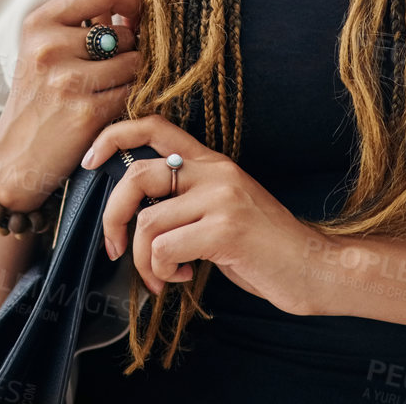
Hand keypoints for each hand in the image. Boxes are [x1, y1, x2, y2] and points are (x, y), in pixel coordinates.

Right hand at [0, 0, 143, 210]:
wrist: (16, 157)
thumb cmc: (37, 98)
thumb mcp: (43, 48)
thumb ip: (82, 21)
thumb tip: (134, 3)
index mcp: (40, 22)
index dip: (131, 0)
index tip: (135, 16)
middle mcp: (50, 46)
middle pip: (125, 32)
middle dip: (129, 49)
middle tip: (110, 66)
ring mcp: (67, 80)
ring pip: (134, 61)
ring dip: (132, 76)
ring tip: (107, 87)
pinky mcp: (86, 112)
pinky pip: (132, 91)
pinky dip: (129, 98)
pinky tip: (109, 105)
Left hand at [82, 114, 319, 314]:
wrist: (316, 268)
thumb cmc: (265, 248)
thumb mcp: (223, 209)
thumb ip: (187, 201)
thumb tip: (135, 215)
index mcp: (212, 162)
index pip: (153, 125)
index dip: (113, 135)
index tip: (89, 160)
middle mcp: (215, 171)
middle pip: (136, 175)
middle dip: (113, 216)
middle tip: (115, 247)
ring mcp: (221, 198)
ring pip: (148, 222)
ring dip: (144, 261)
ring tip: (163, 277)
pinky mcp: (225, 230)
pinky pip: (165, 249)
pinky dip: (162, 273)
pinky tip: (183, 280)